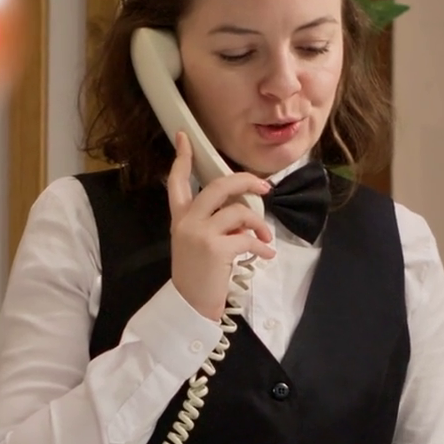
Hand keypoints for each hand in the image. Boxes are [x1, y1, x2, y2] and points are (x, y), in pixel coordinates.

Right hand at [164, 131, 274, 320]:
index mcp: (180, 218)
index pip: (177, 181)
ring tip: (264, 237)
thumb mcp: (196, 243)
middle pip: (217, 186)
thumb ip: (214, 223)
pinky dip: (261, 246)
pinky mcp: (216, 249)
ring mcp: (200, 234)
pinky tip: (266, 255)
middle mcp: (186, 221)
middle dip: (245, 181)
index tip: (185, 137)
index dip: (182, 157)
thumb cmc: (198, 275)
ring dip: (258, 224)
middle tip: (264, 187)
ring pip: (238, 211)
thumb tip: (243, 217)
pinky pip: (248, 238)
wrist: (190, 306)